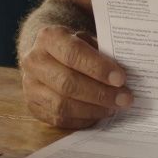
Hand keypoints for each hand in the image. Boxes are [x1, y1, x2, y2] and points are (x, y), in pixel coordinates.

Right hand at [19, 26, 133, 127]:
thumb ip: (102, 53)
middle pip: (67, 83)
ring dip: (93, 110)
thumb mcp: (87, 40)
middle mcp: (34, 61)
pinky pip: (58, 119)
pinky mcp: (32, 105)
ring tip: (113, 108)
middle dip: (100, 94)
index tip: (121, 78)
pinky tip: (98, 114)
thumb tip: (127, 74)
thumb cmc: (75, 46)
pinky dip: (82, 119)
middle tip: (124, 99)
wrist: (48, 54)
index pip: (73, 53)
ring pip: (62, 105)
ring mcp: (29, 85)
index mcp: (49, 37)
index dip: (98, 68)